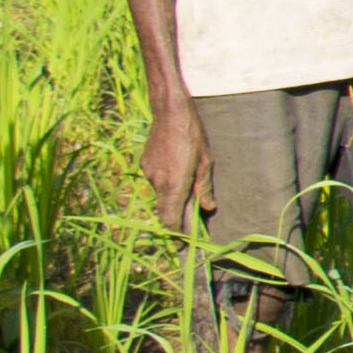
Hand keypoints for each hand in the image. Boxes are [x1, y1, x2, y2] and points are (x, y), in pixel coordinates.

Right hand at [141, 99, 211, 228]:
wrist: (169, 111)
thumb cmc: (192, 135)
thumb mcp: (205, 162)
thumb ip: (204, 187)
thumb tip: (208, 208)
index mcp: (174, 184)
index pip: (170, 221)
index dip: (177, 234)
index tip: (186, 240)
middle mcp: (157, 182)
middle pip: (164, 212)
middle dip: (176, 218)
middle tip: (191, 219)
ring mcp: (148, 174)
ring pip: (160, 196)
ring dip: (172, 197)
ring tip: (187, 184)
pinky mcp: (144, 165)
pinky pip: (155, 181)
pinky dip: (166, 182)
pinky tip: (176, 168)